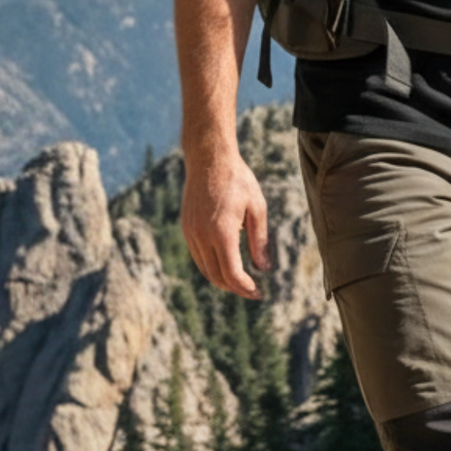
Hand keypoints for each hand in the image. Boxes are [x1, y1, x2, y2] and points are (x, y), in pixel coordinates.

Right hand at [180, 143, 270, 298]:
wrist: (209, 159)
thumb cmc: (237, 180)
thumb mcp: (256, 207)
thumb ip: (260, 240)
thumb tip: (263, 268)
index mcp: (222, 232)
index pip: (232, 273)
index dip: (245, 288)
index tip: (258, 292)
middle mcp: (202, 235)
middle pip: (216, 276)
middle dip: (235, 288)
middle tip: (252, 290)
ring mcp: (191, 232)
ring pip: (204, 269)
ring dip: (222, 279)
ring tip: (241, 280)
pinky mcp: (186, 227)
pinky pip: (198, 256)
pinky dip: (211, 266)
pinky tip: (226, 263)